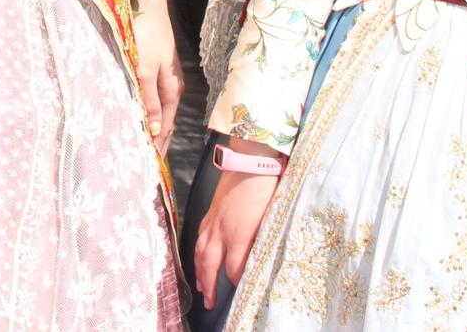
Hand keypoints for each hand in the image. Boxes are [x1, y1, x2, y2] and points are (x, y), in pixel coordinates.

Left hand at [132, 0, 182, 153]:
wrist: (146, 3)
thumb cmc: (145, 34)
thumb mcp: (144, 69)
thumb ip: (148, 99)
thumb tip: (153, 129)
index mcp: (171, 89)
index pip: (165, 126)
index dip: (159, 146)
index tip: (151, 167)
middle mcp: (171, 84)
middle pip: (165, 119)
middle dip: (157, 140)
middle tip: (147, 163)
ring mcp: (165, 74)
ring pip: (159, 108)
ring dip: (152, 126)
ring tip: (142, 144)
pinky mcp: (155, 65)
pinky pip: (154, 96)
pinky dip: (148, 110)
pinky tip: (141, 113)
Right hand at [193, 146, 284, 310]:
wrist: (250, 161)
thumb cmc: (265, 190)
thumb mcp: (268, 220)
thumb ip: (259, 243)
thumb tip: (255, 259)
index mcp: (239, 235)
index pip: (233, 269)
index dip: (236, 281)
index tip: (241, 289)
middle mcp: (221, 232)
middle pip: (210, 266)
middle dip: (210, 287)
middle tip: (210, 304)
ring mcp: (213, 221)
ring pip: (201, 253)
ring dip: (199, 273)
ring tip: (201, 288)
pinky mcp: (210, 212)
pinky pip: (200, 237)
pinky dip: (198, 252)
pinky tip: (199, 257)